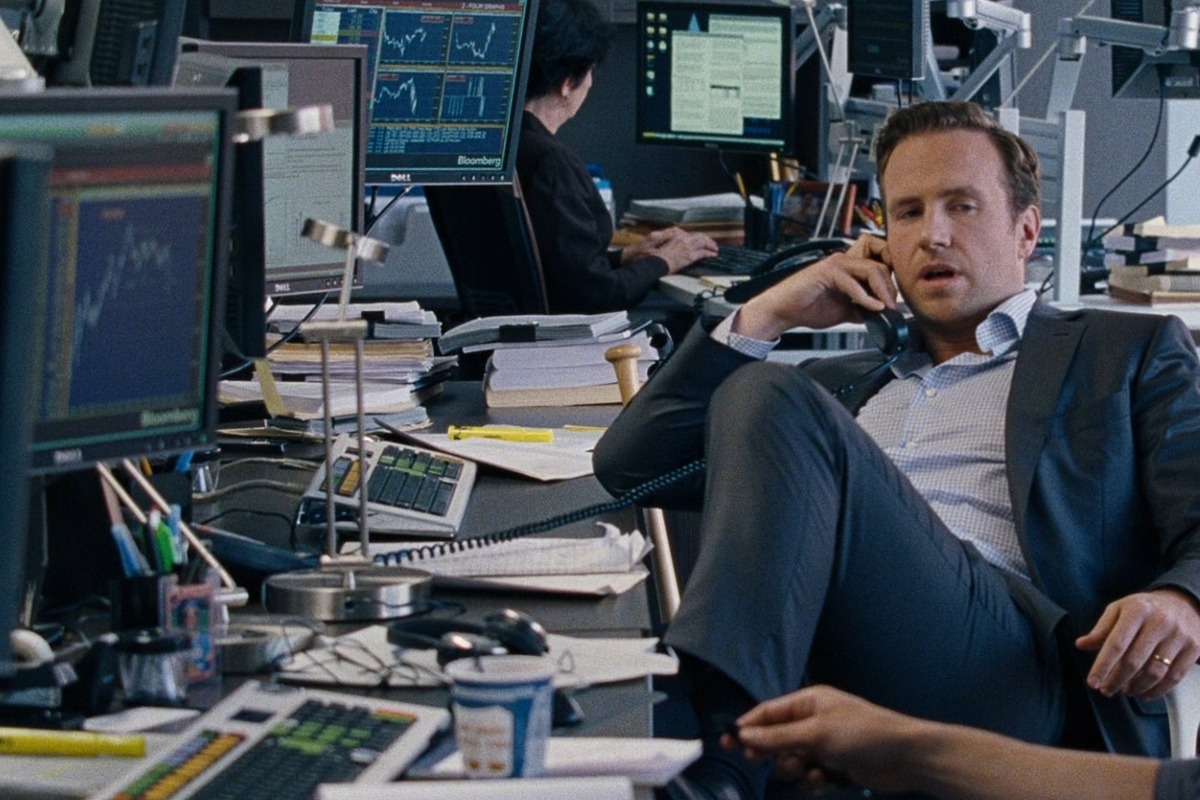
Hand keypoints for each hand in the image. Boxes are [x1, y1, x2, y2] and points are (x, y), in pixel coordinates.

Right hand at [622, 227, 717, 271]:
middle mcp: (682, 238)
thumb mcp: (658, 243)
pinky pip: (703, 253)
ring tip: (714, 248)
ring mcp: (687, 246)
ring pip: (703, 242)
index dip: (697, 237)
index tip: (700, 240)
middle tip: (711, 244)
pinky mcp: (689, 256)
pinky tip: (713, 254)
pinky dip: (710, 253)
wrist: (653, 263)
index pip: (690, 234)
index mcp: (675, 234)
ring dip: (710, 245)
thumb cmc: (653, 256)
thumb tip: (675, 241)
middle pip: (699, 236)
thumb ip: (669, 240)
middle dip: (706, 239)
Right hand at [725, 685, 922, 794]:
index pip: (769, 712)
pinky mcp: (835, 766)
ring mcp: (825, 745)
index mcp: (809, 702)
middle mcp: (814, 721)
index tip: (727, 742)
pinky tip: (825, 781)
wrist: (906, 757)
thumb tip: (744, 734)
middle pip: (777, 737)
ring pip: (792, 759)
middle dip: (770, 751)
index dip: (748, 726)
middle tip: (755, 761)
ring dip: (794, 768)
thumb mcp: (817, 733)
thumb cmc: (862, 734)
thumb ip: (779, 735)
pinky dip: (814, 780)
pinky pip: (811, 774)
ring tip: (807, 771)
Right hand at [732, 233, 896, 340]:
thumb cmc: (807, 307)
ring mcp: (835, 264)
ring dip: (882, 290)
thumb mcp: (844, 311)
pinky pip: (853, 283)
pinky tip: (872, 308)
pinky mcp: (826, 272)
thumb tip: (882, 315)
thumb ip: (862, 309)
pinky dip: (865, 297)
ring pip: (871, 268)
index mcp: (849, 266)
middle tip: (893, 306)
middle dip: (891, 286)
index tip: (894, 296)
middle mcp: (843, 259)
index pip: (880, 256)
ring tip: (885, 307)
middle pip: (881, 262)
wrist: (783, 312)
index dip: (892, 272)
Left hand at [1075, 587, 1199, 700]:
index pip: (1116, 643)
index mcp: (1137, 610)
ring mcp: (1179, 636)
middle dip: (1117, 680)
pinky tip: (1145, 694)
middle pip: (1134, 660)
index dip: (1103, 666)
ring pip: (1155, 672)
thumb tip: (1080, 644)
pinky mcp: (1194, 648)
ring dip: (1137, 687)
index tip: (1092, 682)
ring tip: (1125, 690)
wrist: (1184, 603)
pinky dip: (1158, 690)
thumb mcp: (1120, 609)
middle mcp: (1159, 622)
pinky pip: (1175, 677)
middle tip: (1106, 690)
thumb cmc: (1145, 609)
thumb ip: (1101, 628)